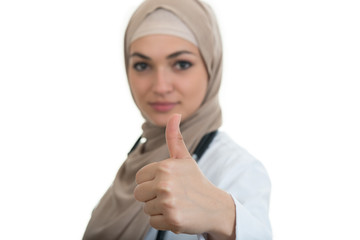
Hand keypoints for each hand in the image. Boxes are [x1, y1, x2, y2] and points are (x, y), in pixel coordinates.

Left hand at [134, 114, 234, 238]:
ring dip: (159, 209)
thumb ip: (174, 138)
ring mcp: (168, 202)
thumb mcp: (185, 158)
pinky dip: (164, 221)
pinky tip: (178, 214)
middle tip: (172, 195)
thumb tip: (175, 114)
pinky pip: (153, 222)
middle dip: (152, 196)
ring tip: (177, 204)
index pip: (139, 178)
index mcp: (165, 167)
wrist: (216, 207)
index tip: (168, 183)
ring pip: (146, 209)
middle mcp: (165, 183)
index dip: (151, 182)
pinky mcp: (172, 219)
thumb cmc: (196, 182)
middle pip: (139, 194)